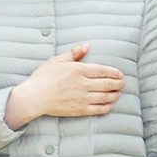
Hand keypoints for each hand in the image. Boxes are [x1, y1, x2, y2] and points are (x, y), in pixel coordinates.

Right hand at [5, 44, 123, 126]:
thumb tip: (86, 46)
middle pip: (108, 84)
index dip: (114, 72)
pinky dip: (107, 107)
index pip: (103, 70)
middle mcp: (83, 84)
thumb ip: (73, 53)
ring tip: (118, 94)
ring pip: (105, 96)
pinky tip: (110, 105)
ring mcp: (83, 98)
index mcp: (79, 70)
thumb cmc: (43, 78)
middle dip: (118, 84)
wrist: (33, 97)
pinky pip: (98, 109)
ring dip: (115, 95)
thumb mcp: (57, 61)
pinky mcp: (79, 109)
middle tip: (122, 84)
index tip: (120, 74)